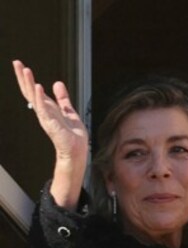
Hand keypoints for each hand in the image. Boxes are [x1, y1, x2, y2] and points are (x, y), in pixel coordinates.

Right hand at [13, 60, 88, 208]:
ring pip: (34, 97)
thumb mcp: (68, 111)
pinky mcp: (51, 123)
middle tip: (16, 62)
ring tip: (25, 69)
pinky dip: (41, 97)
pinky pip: (44, 108)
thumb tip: (57, 83)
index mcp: (47, 108)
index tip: (21, 65)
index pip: (33, 90)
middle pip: (30, 91)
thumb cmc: (72, 134)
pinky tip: (39, 86)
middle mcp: (43, 111)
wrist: (77, 150)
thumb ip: (62, 98)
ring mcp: (45, 117)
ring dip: (29, 83)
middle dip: (23, 77)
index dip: (27, 78)